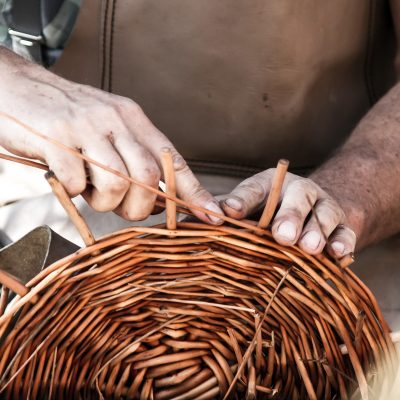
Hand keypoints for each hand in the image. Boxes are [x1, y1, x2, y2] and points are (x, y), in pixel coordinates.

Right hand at [0, 49, 222, 222]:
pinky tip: (68, 179)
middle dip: (139, 206)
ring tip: (91, 191)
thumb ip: (134, 156)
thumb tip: (156, 196)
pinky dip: (76, 192)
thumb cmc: (70, 117)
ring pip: (117, 182)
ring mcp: (86, 127)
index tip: (213, 215)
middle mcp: (116, 119)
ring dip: (105, 201)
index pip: (174, 160)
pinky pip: (78, 181)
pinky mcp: (56, 137)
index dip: (195, 192)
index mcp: (134, 119)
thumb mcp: (110, 127)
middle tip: (122, 208)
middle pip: (148, 177)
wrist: (19, 86)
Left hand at [220, 169, 355, 256]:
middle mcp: (298, 191)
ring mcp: (323, 206)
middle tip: (282, 235)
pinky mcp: (343, 224)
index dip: (242, 200)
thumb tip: (186, 223)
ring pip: (324, 215)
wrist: (314, 206)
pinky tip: (337, 254)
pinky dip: (343, 243)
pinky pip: (346, 232)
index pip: (254, 190)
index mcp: (270, 185)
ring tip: (309, 247)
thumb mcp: (248, 205)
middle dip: (290, 216)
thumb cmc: (271, 211)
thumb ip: (224, 213)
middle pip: (297, 198)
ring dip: (317, 231)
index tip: (230, 212)